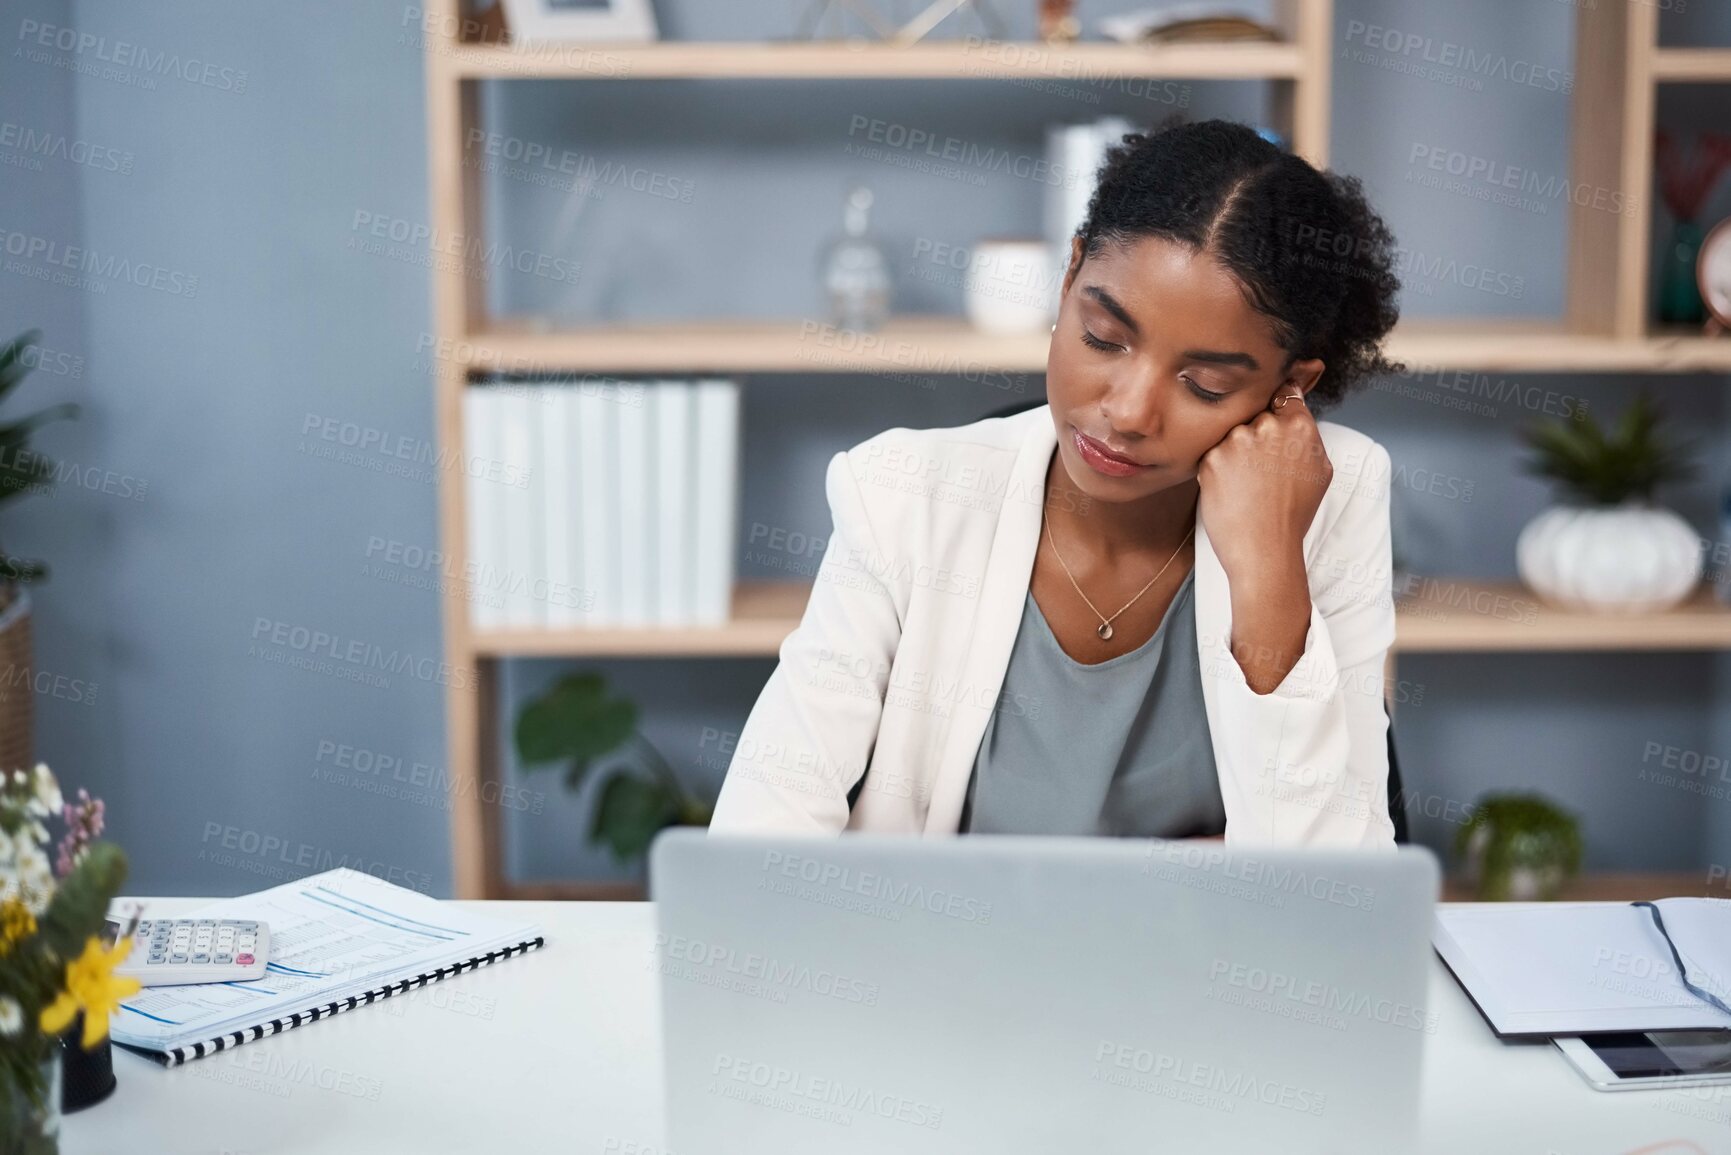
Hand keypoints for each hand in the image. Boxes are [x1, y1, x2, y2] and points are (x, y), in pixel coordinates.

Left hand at [1195, 387, 1331, 582]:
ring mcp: (1237, 440)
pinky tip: (1231, 490)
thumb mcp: (1319, 471)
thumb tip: (1296, 408)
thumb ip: (1308, 436)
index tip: (1273, 413)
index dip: (1277, 405)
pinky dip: (1219, 469)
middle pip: (1255, 415)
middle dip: (1255, 435)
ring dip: (1235, 452)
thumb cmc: (1292, 515)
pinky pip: (1213, 454)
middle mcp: (1268, 426)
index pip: (1285, 393)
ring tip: (1247, 484)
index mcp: (1299, 426)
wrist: (1264, 549)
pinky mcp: (1211, 457)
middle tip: (1260, 469)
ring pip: (1232, 434)